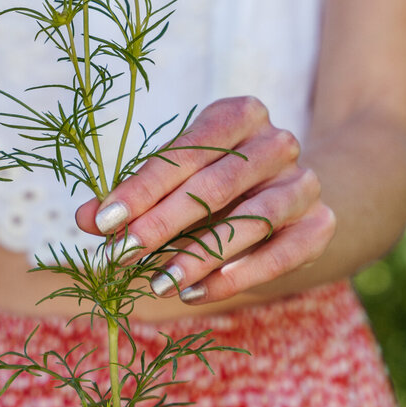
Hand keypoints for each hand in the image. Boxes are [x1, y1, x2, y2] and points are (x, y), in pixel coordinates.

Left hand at [75, 95, 335, 305]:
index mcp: (240, 114)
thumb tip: (86, 218)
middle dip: (165, 222)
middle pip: (218, 184)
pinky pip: (281, 254)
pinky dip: (238, 275)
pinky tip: (197, 292)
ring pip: (252, 221)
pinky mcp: (319, 224)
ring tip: (156, 283)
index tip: (104, 220)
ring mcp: (303, 183)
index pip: (188, 149)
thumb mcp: (174, 179)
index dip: (143, 186)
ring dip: (199, 256)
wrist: (286, 195)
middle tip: (122, 254)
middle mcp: (278, 142)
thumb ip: (133, 195)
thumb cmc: (214, 181)